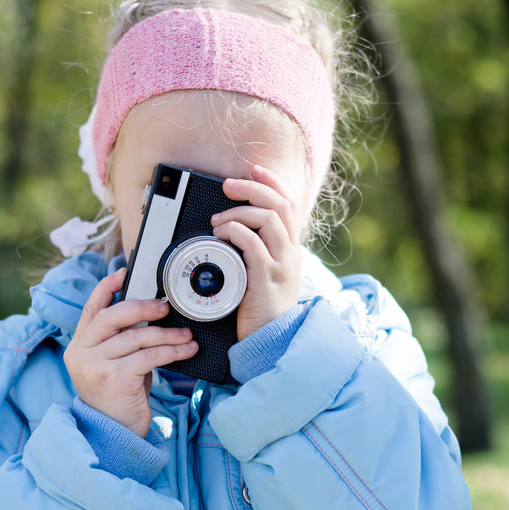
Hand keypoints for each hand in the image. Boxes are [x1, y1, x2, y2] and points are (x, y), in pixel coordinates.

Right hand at [64, 267, 197, 437]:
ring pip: (137, 337)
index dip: (107, 288)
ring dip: (167, 334)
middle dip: (143, 307)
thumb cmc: (118, 399)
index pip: (91, 309)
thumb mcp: (113, 366)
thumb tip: (149, 314)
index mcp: (79, 346)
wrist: (113, 435)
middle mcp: (82, 353)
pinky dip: (171, 351)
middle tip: (165, 307)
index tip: (124, 273)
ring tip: (186, 334)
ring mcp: (96, 365)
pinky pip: (148, 356)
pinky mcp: (114, 377)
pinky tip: (185, 350)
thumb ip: (120, 342)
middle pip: (113, 316)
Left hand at [210, 165, 303, 339]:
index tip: (254, 169)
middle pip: (279, 205)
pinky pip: (253, 244)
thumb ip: (259, 251)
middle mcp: (290, 253)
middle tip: (228, 186)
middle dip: (252, 188)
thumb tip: (239, 228)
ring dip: (239, 213)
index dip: (272, 182)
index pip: (289, 204)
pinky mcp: (265, 279)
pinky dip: (235, 233)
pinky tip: (222, 236)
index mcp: (290, 249)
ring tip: (218, 221)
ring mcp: (280, 265)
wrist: (272, 340)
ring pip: (268, 220)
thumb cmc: (263, 309)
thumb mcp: (267, 274)